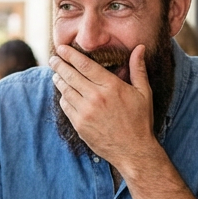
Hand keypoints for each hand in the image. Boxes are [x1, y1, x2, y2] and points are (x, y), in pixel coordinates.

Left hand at [49, 43, 154, 164]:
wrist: (133, 151)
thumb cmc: (140, 121)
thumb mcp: (144, 93)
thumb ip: (138, 69)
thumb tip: (140, 47)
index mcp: (111, 86)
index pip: (84, 65)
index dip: (70, 55)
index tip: (62, 48)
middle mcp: (96, 97)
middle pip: (71, 75)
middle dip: (59, 65)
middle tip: (53, 58)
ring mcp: (85, 112)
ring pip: (65, 90)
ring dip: (59, 80)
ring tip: (56, 74)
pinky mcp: (79, 125)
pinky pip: (66, 106)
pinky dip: (63, 97)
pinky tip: (64, 93)